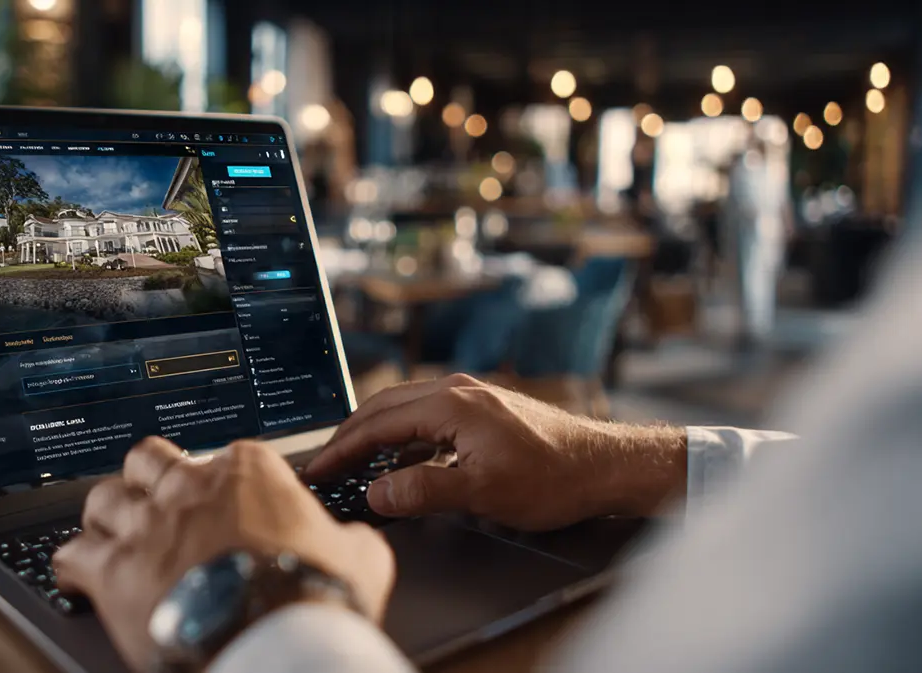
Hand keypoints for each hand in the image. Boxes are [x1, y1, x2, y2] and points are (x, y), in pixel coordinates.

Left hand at [53, 436, 394, 671]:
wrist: (275, 642)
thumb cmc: (317, 596)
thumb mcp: (360, 556)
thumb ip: (350, 537)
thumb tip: (355, 542)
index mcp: (248, 471)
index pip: (226, 454)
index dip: (223, 481)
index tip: (224, 501)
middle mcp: (190, 486)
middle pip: (149, 459)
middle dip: (149, 478)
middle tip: (155, 501)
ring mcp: (147, 525)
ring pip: (103, 497)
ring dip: (108, 516)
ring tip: (112, 535)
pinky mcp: (113, 570)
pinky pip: (71, 554)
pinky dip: (73, 565)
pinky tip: (78, 574)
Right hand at [306, 374, 686, 530]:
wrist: (604, 466)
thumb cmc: (552, 477)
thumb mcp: (481, 492)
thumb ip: (423, 490)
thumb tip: (377, 490)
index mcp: (451, 404)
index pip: (378, 424)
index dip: (342, 448)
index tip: (317, 468)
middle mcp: (457, 391)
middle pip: (385, 407)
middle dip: (350, 434)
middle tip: (324, 462)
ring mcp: (471, 397)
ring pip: (406, 410)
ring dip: (376, 433)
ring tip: (353, 461)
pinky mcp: (483, 410)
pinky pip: (428, 417)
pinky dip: (403, 436)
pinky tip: (401, 460)